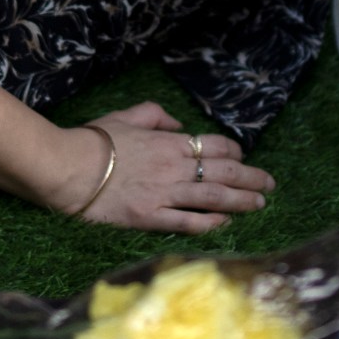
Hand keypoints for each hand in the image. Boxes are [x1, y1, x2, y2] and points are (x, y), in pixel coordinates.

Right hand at [56, 102, 275, 233]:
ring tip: (259, 204)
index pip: (214, 145)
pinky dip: (209, 222)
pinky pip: (187, 221)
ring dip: (241, 201)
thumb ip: (156, 115)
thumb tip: (178, 124)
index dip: (234, 152)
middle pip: (223, 172)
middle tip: (269, 184)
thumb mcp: (126, 116)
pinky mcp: (150, 218)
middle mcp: (174, 168)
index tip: (243, 159)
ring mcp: (164, 194)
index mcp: (169, 142)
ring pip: (213, 198)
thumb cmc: (94, 141)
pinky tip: (225, 223)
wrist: (68, 167)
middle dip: (251, 178)